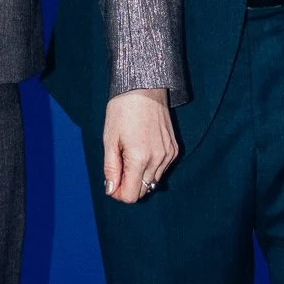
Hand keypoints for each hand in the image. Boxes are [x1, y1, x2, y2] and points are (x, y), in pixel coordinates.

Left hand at [103, 89, 177, 203]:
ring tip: (129, 156)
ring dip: (139, 176)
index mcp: (140, 158)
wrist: (144, 89)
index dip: (118, 193)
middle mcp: (158, 159)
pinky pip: (161, 169)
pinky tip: (142, 151)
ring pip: (152, 181)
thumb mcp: (110, 140)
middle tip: (118, 169)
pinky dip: (150, 167)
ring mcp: (168, 155)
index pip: (132, 195)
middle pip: (143, 191)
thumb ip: (111, 168)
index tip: (111, 183)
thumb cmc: (122, 111)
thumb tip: (111, 189)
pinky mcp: (174, 150)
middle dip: (128, 185)